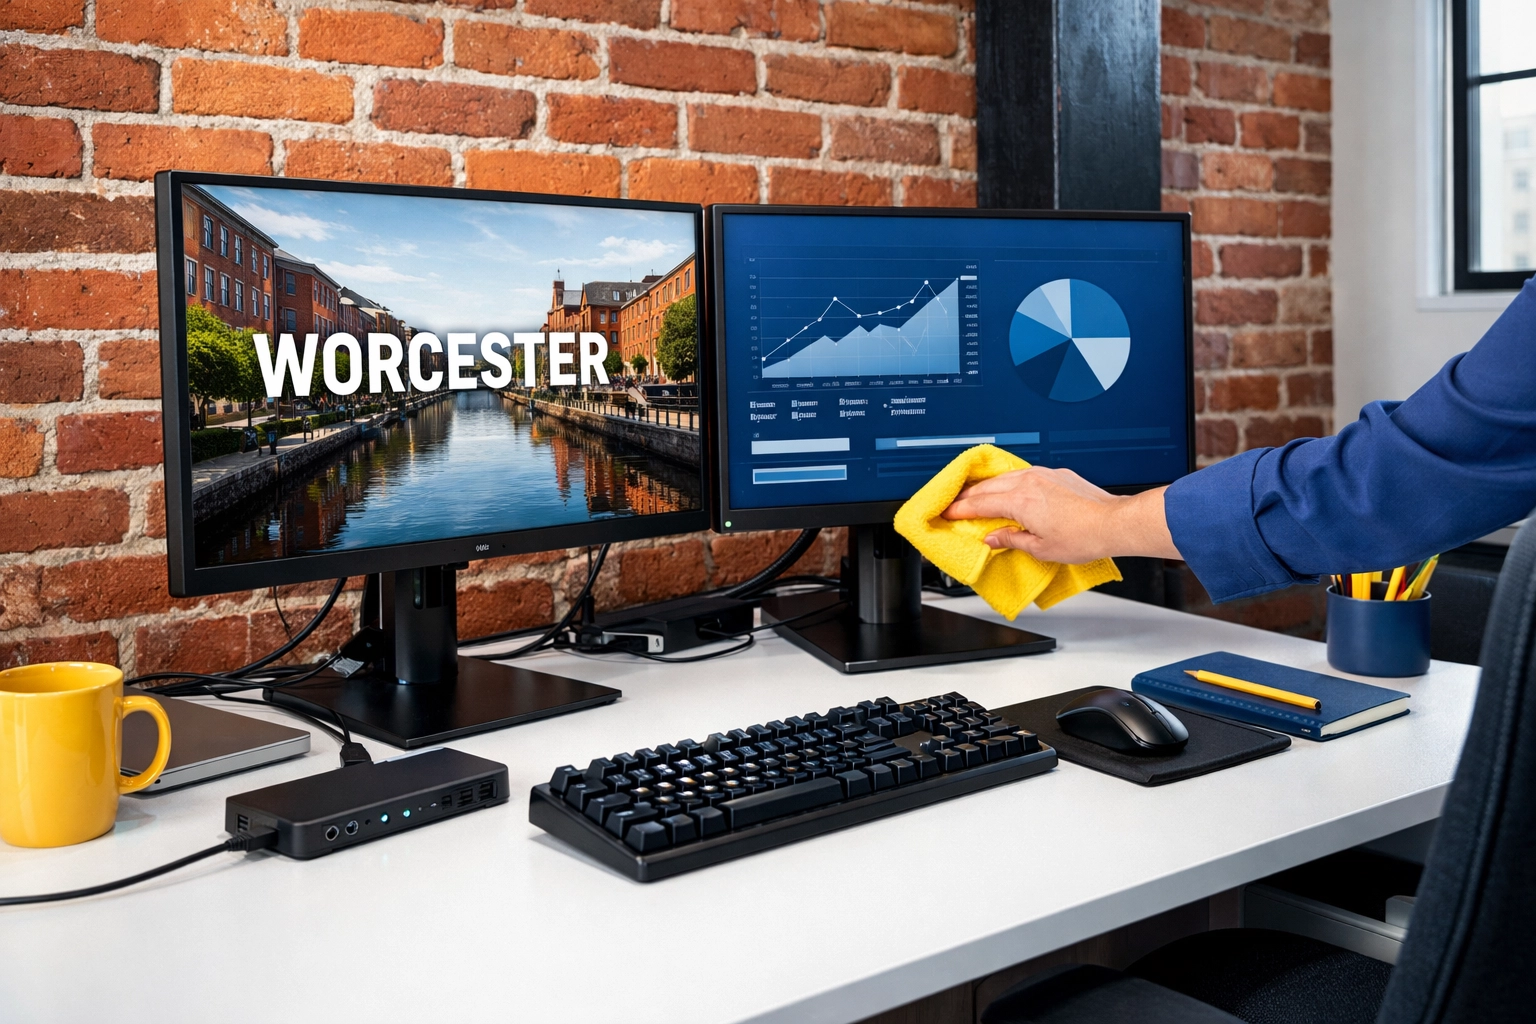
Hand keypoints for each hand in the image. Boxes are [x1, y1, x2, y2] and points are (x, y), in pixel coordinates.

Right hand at [940, 466, 1179, 562]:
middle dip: (968, 496)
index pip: (980, 504)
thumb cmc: (1083, 537)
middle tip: (955, 505)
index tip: (947, 514)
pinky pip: (1024, 474)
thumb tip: (992, 538)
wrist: (1113, 522)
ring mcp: (1043, 474)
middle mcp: (1029, 482)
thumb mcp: (1040, 548)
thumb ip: (1011, 540)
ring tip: (977, 496)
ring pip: (1005, 477)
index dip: (960, 510)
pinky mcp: (1057, 474)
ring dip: (988, 486)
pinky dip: (1009, 482)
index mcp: (1020, 501)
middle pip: (988, 486)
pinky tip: (1009, 489)